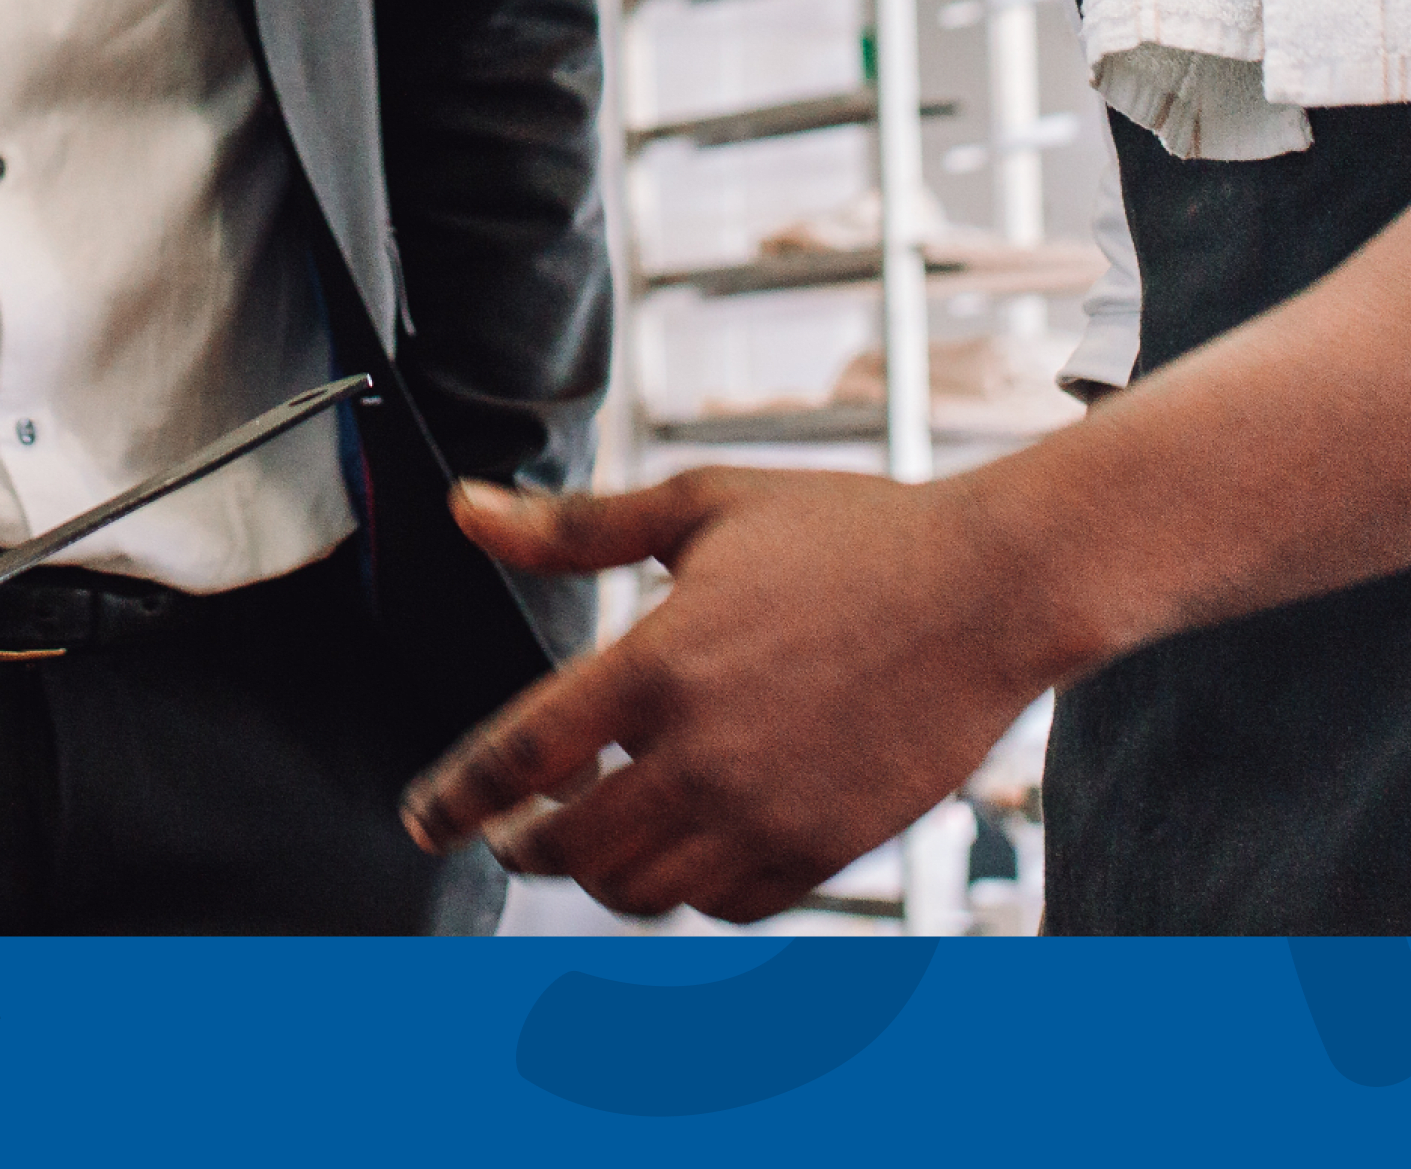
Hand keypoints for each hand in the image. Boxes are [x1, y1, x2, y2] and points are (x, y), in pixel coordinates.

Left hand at [397, 466, 1071, 923]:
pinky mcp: (826, 846)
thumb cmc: (846, 532)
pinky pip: (727, 903)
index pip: (521, 756)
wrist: (987, 588)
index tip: (423, 819)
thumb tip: (468, 511)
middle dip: (524, 845)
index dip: (456, 798)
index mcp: (660, 661)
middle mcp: (706, 752)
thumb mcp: (701, 506)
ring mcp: (768, 810)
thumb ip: (575, 526)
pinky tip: (683, 839)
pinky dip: (686, 885)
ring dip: (600, 871)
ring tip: (596, 828)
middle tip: (514, 828)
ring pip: (643, 889)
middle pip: (572, 847)